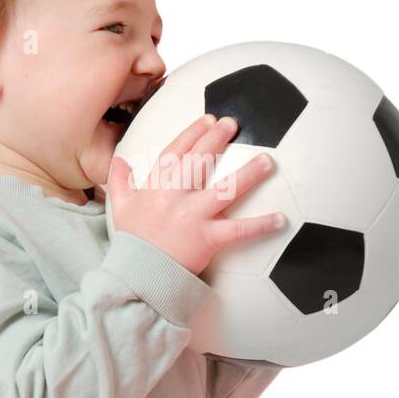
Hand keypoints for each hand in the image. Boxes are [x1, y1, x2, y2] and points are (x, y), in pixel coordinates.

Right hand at [107, 114, 284, 275]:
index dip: (193, 133)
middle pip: (200, 161)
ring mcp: (193, 217)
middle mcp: (175, 197)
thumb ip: (118, 181)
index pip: (176, 152)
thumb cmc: (132, 243)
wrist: (137, 277)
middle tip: (233, 124)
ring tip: (267, 161)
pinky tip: (280, 218)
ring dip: (249, 174)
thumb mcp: (120, 208)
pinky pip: (239, 231)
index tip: (207, 119)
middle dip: (217, 138)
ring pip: (225, 190)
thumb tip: (118, 160)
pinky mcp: (208, 240)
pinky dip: (260, 226)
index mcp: (155, 187)